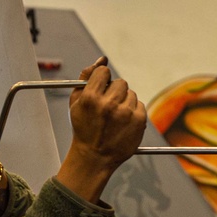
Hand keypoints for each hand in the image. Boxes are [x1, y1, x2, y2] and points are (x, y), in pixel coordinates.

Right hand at [58, 57, 146, 201]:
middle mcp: (109, 104)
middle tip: (108, 107)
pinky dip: (133, 112)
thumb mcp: (76, 103)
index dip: (102, 81)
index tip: (100, 90)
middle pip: (120, 82)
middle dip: (114, 92)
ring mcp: (126, 113)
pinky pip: (139, 105)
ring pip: (131, 94)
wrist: (94, 157)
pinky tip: (123, 123)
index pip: (104, 72)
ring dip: (124, 102)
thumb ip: (87, 77)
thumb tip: (103, 59)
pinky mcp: (139, 121)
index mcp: (91, 98)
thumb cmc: (83, 128)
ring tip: (115, 117)